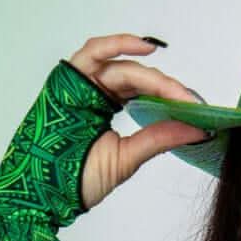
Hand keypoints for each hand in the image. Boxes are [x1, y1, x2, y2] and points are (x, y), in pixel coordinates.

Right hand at [66, 33, 213, 211]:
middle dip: (164, 87)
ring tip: (173, 78)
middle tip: (189, 100)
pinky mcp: (67, 81)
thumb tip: (198, 129)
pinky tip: (145, 46)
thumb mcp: (128, 158)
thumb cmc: (76, 180)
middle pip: (135, 78)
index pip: (143, 91)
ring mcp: (79, 85)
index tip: (196, 107)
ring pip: (117, 65)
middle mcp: (92, 91)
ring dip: (146, 69)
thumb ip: (159, 138)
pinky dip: (117, 45)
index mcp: (104, 106)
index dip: (170, 96)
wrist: (42, 195)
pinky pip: (92, 54)